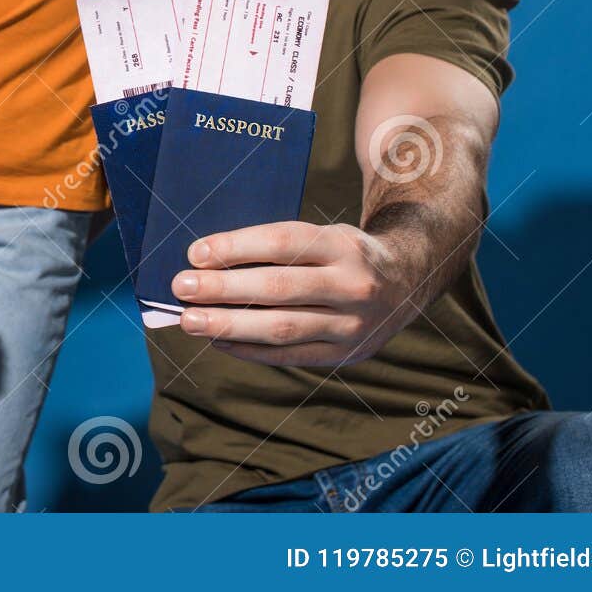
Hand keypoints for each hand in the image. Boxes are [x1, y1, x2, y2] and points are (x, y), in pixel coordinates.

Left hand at [170, 221, 410, 366]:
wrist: (408, 281)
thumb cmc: (344, 254)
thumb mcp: (324, 236)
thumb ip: (277, 248)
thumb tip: (208, 261)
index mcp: (343, 245)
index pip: (283, 243)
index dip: (236, 247)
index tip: (195, 253)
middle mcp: (352, 285)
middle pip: (279, 289)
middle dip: (224, 289)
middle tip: (182, 288)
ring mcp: (353, 325)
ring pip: (283, 328)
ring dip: (230, 325)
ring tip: (191, 321)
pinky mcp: (347, 355)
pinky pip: (290, 355)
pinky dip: (250, 350)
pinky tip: (219, 341)